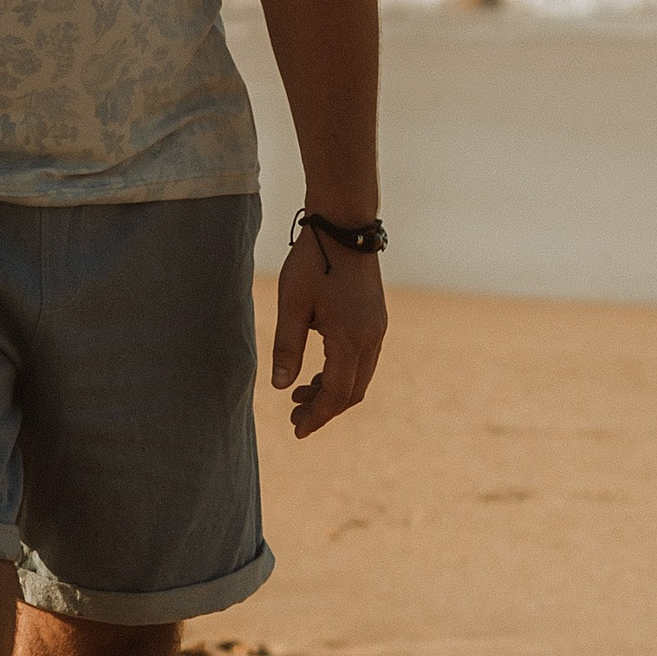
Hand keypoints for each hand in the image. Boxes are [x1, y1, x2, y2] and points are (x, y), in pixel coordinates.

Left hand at [270, 225, 386, 439]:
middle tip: (294, 417)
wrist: (345, 225)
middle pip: (352, 392)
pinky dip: (340, 373)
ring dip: (332, 391)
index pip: (337, 394)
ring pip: (359, 377)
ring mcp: (377, 329)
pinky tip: (316, 371)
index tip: (297, 430)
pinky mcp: (375, 319)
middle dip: (324, 409)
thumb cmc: (313, 262)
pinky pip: (361, 360)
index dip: (317, 416)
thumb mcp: (292, 305)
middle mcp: (371, 338)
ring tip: (299, 394)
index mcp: (350, 339)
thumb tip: (279, 386)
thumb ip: (286, 348)